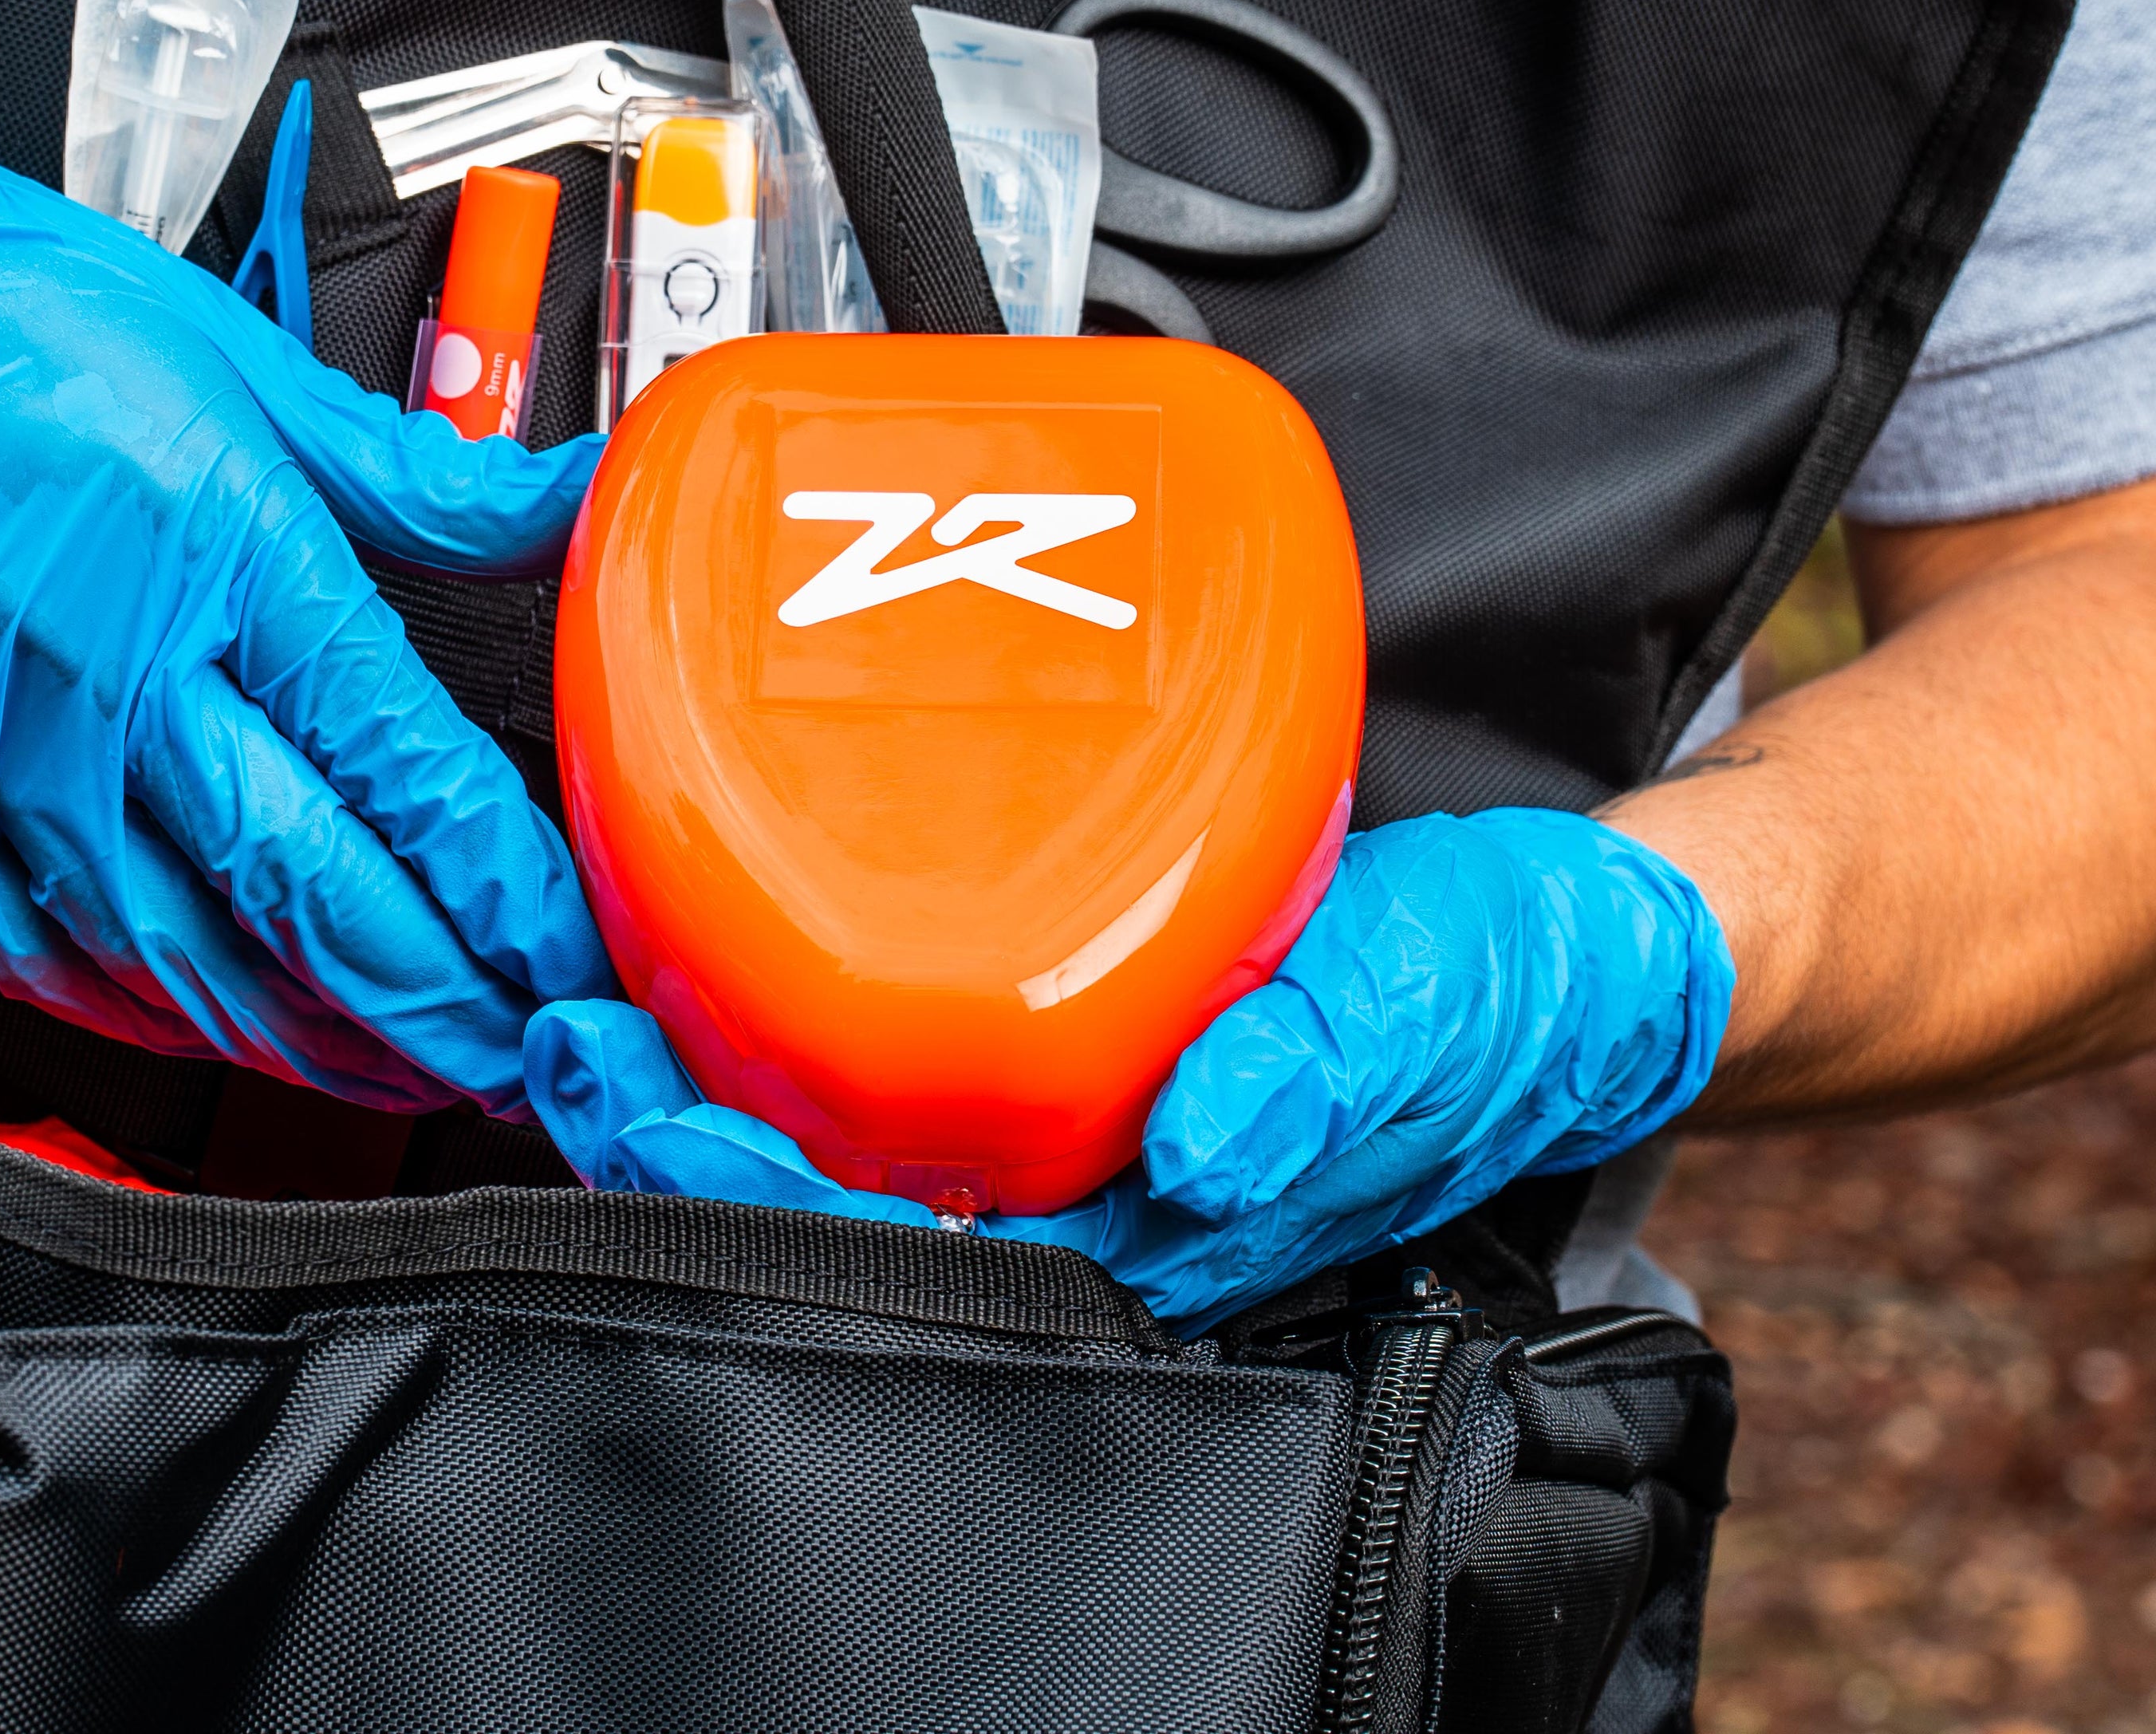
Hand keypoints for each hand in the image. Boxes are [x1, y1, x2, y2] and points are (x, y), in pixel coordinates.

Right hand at [0, 28, 611, 1114]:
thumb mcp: (237, 357)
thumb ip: (424, 467)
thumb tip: (577, 498)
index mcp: (218, 552)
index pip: (404, 771)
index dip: (510, 894)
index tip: (581, 957)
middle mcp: (115, 681)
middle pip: (317, 902)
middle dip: (446, 1009)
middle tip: (534, 1060)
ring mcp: (5, 766)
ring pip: (196, 970)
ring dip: (324, 1046)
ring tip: (418, 1073)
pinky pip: (65, 970)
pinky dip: (172, 1025)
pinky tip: (244, 1033)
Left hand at [527, 809, 1729, 1325]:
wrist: (1588, 937)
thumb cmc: (1528, 988)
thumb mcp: (1455, 1005)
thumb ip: (1338, 1066)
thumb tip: (1205, 1138)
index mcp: (1166, 1215)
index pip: (917, 1242)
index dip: (763, 1190)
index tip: (643, 1098)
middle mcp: (1098, 1180)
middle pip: (846, 1184)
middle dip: (689, 1125)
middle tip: (567, 1021)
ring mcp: (1082, 1106)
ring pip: (857, 1110)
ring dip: (718, 1052)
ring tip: (589, 976)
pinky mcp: (1082, 1019)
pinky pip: (909, 1024)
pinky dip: (798, 979)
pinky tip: (717, 913)